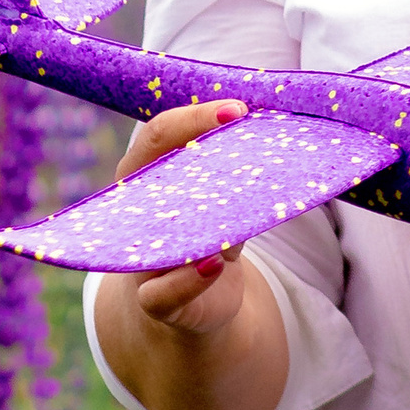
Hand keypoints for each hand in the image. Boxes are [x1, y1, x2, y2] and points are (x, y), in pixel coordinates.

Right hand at [111, 99, 252, 335]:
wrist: (201, 300)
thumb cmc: (212, 234)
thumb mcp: (225, 197)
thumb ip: (235, 170)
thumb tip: (275, 128)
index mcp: (145, 177)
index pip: (159, 134)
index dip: (195, 116)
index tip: (239, 108)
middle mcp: (134, 211)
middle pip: (150, 167)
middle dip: (192, 141)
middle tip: (240, 120)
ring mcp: (140, 257)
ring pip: (153, 229)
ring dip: (194, 213)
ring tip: (231, 195)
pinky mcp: (156, 300)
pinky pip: (161, 292)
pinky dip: (189, 278)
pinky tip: (215, 263)